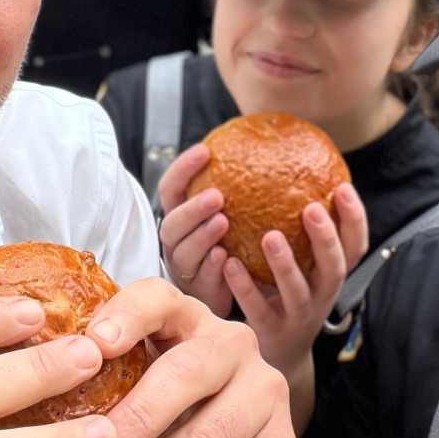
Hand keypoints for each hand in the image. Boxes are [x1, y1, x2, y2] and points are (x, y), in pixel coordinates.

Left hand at [85, 278, 296, 437]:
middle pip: (185, 371)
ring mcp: (264, 387)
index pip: (159, 297)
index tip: (95, 344)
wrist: (231, 432)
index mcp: (188, 315)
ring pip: (206, 437)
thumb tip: (46, 387)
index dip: (128, 314)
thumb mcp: (138, 375)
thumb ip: (108, 373)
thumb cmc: (161, 402)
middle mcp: (232, 341)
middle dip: (136, 421)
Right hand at [157, 143, 232, 316]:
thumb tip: (267, 146)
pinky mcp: (199, 291)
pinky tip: (225, 256)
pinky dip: (211, 267)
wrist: (227, 290)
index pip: (171, 187)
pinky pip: (202, 279)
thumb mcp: (225, 211)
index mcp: (179, 216)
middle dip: (193, 208)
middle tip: (217, 195)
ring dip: (202, 236)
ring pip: (184, 251)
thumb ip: (234, 187)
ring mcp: (185, 267)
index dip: (183, 168)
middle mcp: (176, 240)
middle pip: (172, 222)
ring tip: (223, 222)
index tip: (205, 150)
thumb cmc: (227, 241)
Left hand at [221, 183, 367, 379]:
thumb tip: (290, 168)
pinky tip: (230, 263)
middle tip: (311, 209)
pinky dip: (245, 287)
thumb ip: (299, 228)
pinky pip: (257, 309)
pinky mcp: (270, 333)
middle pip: (334, 269)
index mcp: (331, 274)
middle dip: (326, 239)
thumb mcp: (304, 264)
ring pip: (297, 292)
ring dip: (285, 264)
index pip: (355, 246)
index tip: (343, 188)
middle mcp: (322, 296)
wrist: (280, 355)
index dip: (354, 219)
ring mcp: (298, 317)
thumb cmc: (288, 293)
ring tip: (270, 236)